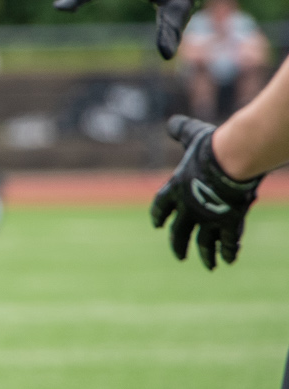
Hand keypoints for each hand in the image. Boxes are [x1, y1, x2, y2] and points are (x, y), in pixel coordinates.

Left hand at [151, 115, 261, 268]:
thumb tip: (171, 122)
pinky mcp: (228, 222)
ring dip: (206, 255)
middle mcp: (188, 207)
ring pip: (204, 242)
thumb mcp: (192, 136)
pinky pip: (228, 241)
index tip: (157, 226)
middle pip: (180, 231)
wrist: (231, 161)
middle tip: (179, 256)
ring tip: (209, 266)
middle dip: (179, 244)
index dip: (159, 215)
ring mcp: (207, 217)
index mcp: (176, 188)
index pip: (161, 206)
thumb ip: (181, 131)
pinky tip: (228, 260)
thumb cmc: (212, 146)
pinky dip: (228, 250)